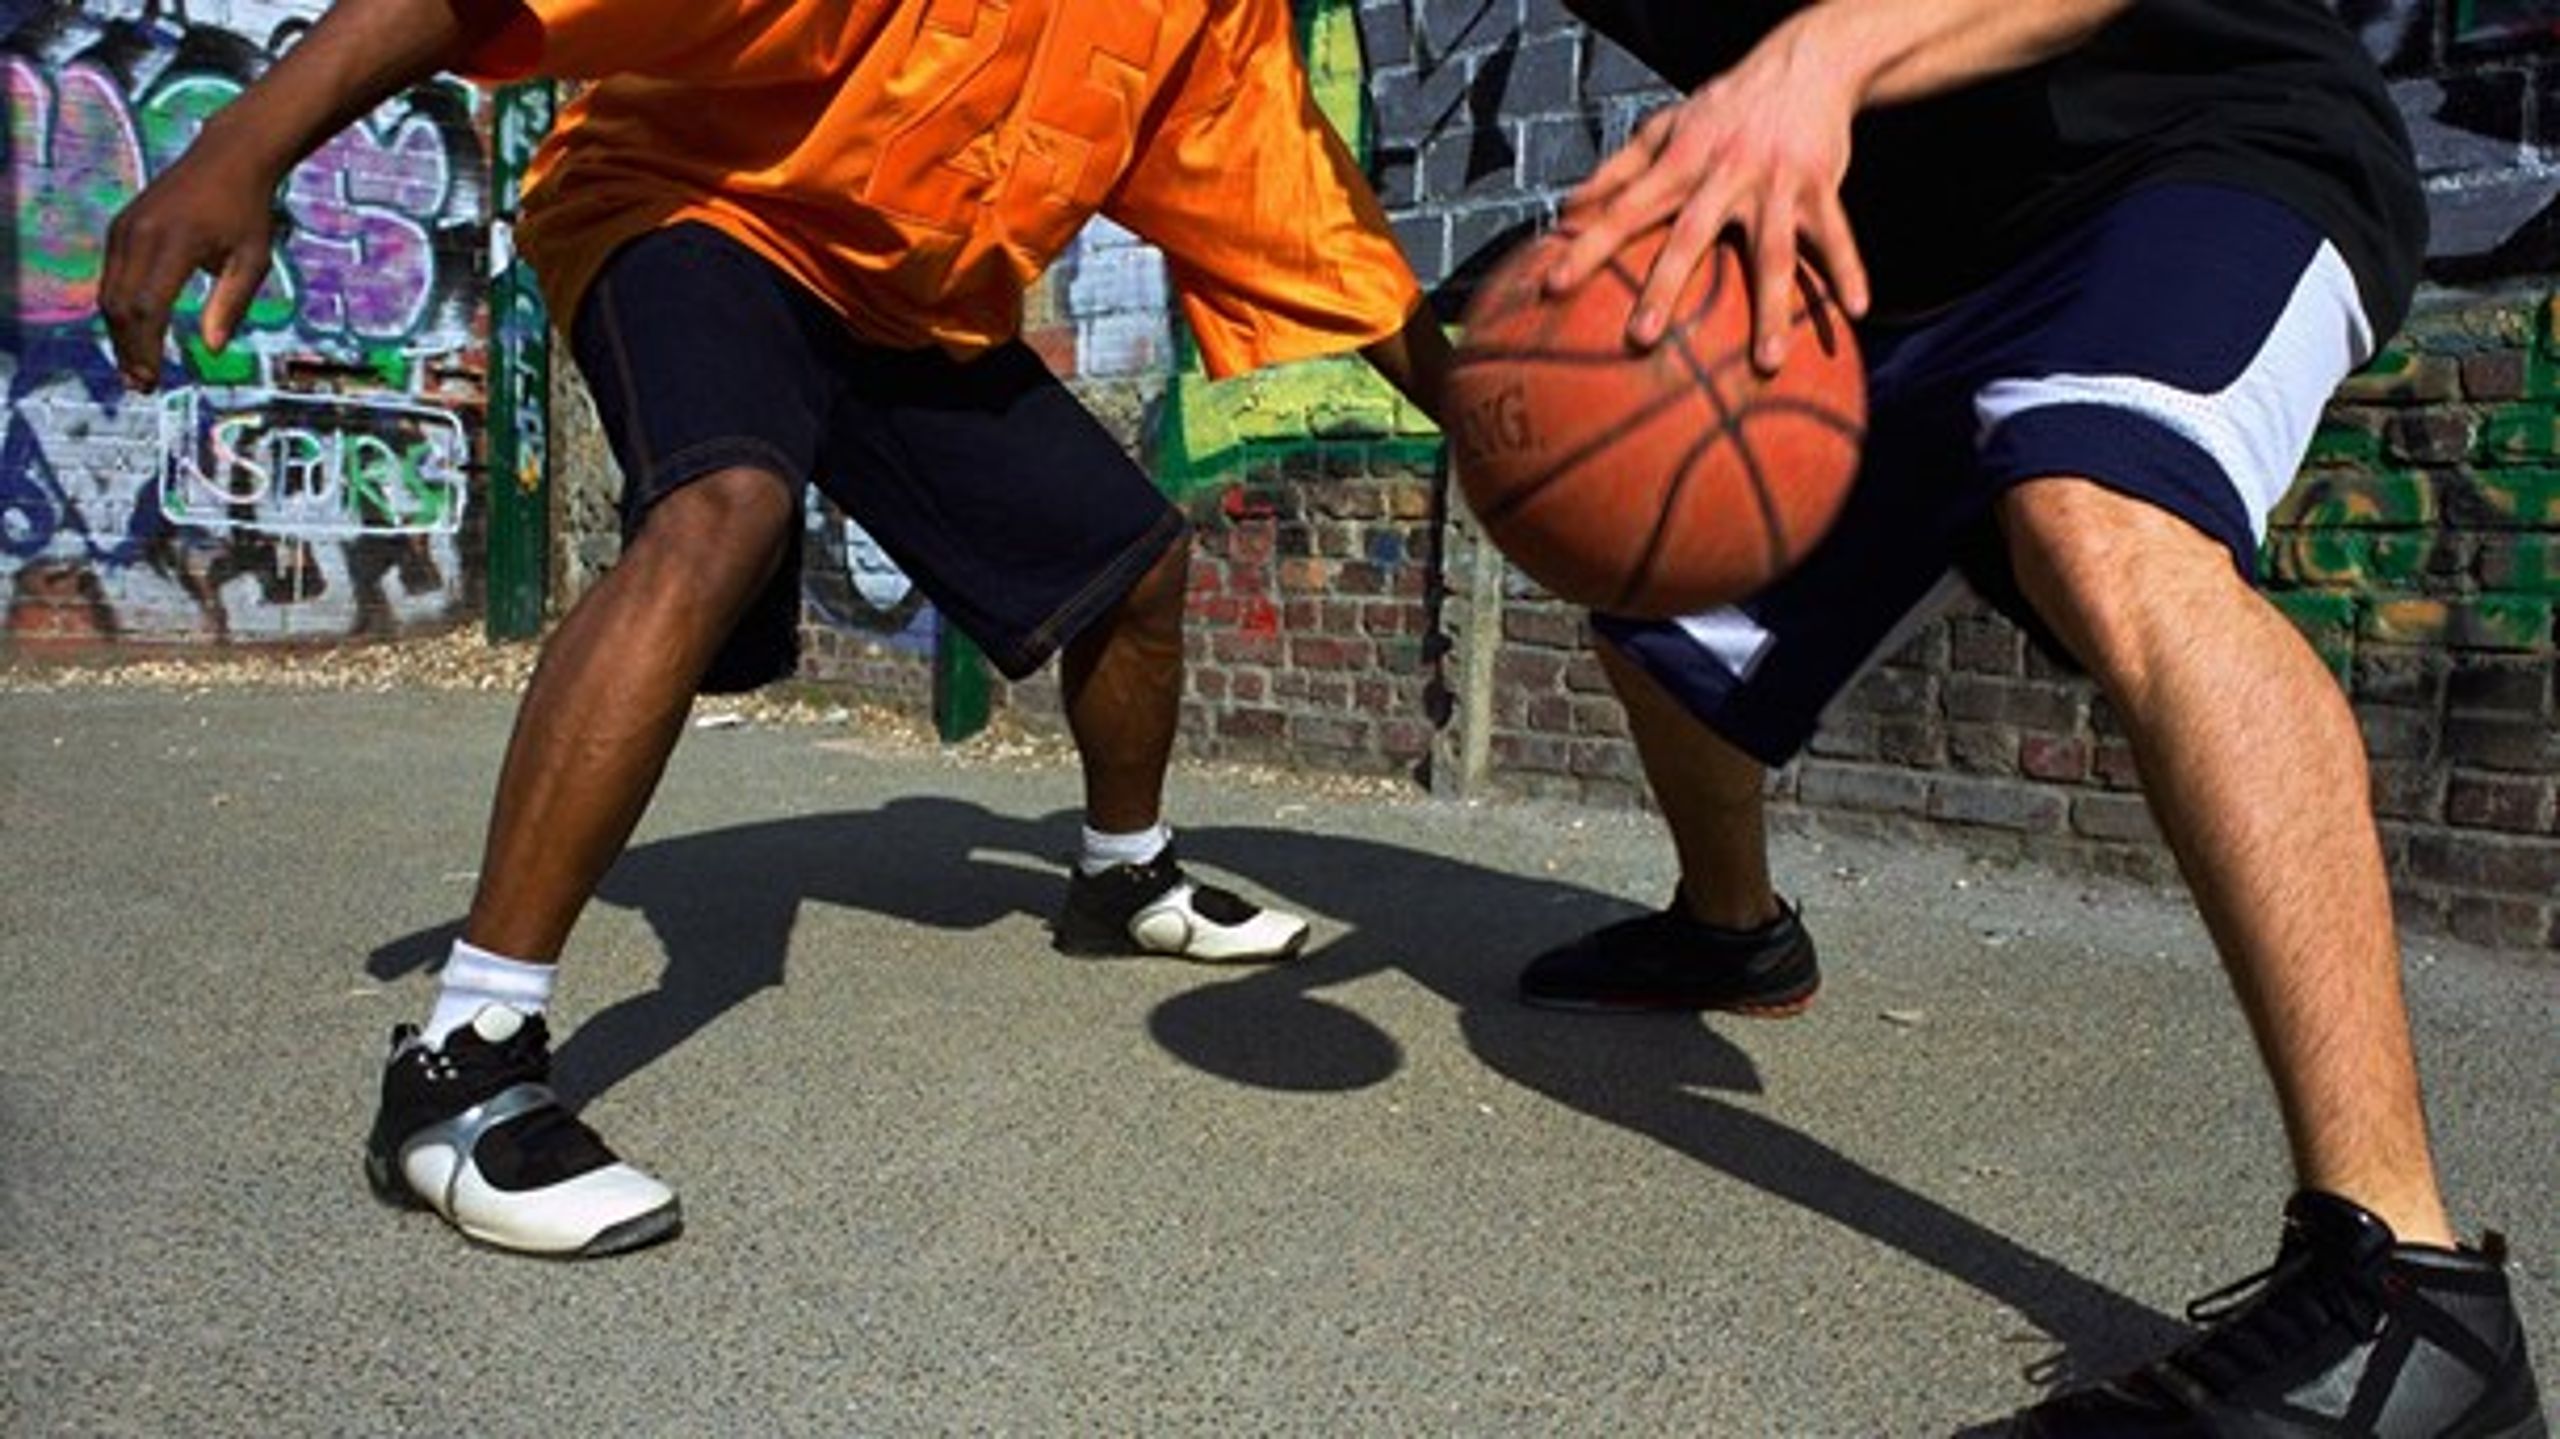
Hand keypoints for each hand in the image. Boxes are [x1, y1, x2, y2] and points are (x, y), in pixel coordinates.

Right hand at [99, 128, 280, 392]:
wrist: (226, 159)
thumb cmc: (248, 213)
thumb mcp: (253, 260)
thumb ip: (231, 304)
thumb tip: (213, 351)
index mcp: (176, 243)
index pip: (149, 307)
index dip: (147, 348)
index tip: (154, 379)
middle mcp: (141, 234)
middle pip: (122, 306)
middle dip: (129, 350)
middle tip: (142, 386)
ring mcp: (125, 229)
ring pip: (110, 294)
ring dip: (120, 335)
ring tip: (136, 369)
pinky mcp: (120, 228)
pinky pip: (111, 277)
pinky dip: (119, 310)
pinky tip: (133, 336)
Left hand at [1544, 24, 1869, 369]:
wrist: (1802, 64)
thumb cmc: (1724, 108)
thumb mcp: (1665, 127)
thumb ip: (1617, 171)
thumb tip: (1568, 211)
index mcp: (1678, 164)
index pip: (1622, 210)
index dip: (1586, 247)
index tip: (1551, 286)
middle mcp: (1722, 175)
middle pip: (1690, 238)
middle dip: (1665, 287)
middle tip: (1643, 337)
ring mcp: (1774, 184)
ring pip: (1772, 252)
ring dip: (1772, 308)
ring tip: (1768, 361)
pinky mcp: (1819, 186)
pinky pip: (1836, 235)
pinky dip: (1848, 270)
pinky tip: (1853, 311)